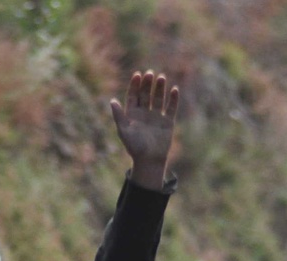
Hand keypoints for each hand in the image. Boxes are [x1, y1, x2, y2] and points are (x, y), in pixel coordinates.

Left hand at [110, 70, 178, 190]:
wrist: (149, 160)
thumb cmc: (134, 147)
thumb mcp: (123, 131)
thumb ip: (118, 115)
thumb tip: (112, 100)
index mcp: (132, 114)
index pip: (133, 96)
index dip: (135, 85)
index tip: (137, 75)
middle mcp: (144, 113)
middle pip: (146, 94)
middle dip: (147, 84)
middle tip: (150, 73)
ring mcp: (157, 117)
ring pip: (158, 99)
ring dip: (160, 88)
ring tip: (161, 78)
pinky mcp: (168, 122)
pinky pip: (171, 108)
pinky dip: (173, 99)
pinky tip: (174, 90)